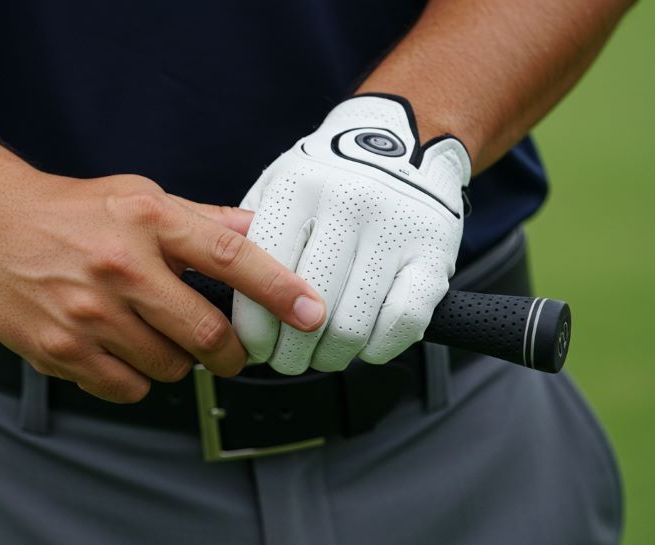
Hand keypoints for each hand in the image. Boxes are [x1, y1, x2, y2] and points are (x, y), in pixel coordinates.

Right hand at [0, 169, 325, 401]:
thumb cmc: (70, 211)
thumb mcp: (138, 196)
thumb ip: (202, 220)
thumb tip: (261, 231)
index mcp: (147, 221)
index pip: (230, 258)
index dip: (278, 289)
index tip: (310, 311)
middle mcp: (120, 267)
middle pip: (206, 334)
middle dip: (230, 352)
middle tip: (228, 350)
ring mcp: (88, 314)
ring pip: (169, 368)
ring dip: (175, 361)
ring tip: (152, 334)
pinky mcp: (60, 351)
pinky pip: (126, 388)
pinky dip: (135, 378)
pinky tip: (119, 349)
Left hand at [233, 94, 470, 374]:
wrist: (402, 139)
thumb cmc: (329, 175)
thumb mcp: (279, 186)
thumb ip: (250, 234)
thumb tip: (220, 299)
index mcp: (299, 188)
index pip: (263, 272)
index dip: (254, 324)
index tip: (252, 346)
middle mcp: (348, 204)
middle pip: (308, 308)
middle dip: (291, 351)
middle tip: (286, 359)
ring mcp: (395, 227)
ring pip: (353, 323)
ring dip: (332, 356)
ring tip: (322, 355)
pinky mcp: (434, 250)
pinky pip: (404, 319)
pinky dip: (379, 346)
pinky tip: (364, 346)